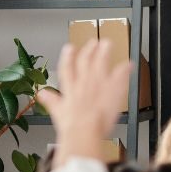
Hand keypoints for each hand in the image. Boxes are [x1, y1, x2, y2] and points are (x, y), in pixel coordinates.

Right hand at [36, 41, 129, 167]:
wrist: (85, 130)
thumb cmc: (72, 126)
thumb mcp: (57, 113)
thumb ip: (51, 101)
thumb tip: (42, 94)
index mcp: (70, 88)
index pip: (67, 68)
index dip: (68, 56)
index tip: (69, 47)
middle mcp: (84, 82)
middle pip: (86, 61)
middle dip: (89, 50)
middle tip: (94, 41)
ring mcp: (98, 84)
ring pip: (101, 63)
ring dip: (104, 52)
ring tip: (108, 44)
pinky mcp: (112, 89)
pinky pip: (120, 76)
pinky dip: (124, 69)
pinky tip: (129, 64)